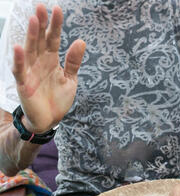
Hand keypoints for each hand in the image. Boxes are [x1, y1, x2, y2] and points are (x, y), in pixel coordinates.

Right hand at [12, 4, 85, 132]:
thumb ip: (73, 62)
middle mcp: (40, 62)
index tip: (57, 9)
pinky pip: (20, 70)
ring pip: (30, 50)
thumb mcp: (70, 80)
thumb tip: (81, 41)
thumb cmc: (58, 100)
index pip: (53, 39)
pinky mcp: (24, 84)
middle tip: (41, 7)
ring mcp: (30, 72)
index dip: (55, 25)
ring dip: (31, 36)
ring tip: (34, 20)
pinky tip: (19, 47)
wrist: (50, 120)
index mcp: (51, 60)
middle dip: (41, 24)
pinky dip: (19, 59)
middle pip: (40, 40)